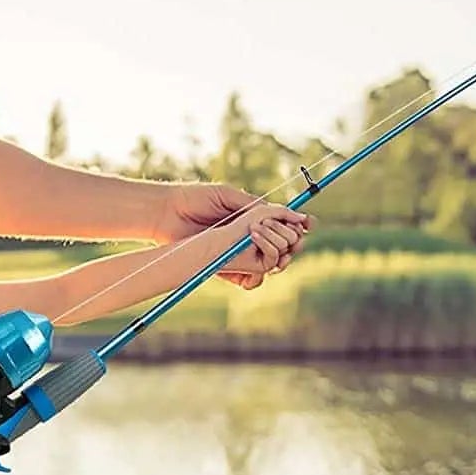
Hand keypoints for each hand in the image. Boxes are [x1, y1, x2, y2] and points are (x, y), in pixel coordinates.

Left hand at [158, 183, 311, 288]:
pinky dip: (255, 276)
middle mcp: (247, 236)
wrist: (166, 214)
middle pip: (282, 246)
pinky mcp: (225, 267)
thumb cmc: (194, 199)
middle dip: (292, 244)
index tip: (309, 224)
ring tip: (276, 254)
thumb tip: (281, 211)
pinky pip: (248, 279)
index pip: (281, 224)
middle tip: (294, 241)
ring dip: (278, 260)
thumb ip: (253, 205)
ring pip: (269, 265)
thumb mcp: (226, 195)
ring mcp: (237, 253)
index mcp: (250, 216)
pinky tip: (256, 265)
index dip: (297, 225)